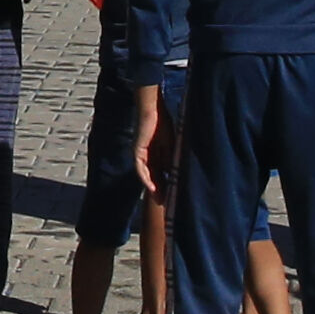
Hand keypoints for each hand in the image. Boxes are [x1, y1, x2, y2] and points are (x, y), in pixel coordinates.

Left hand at [126, 83, 164, 199]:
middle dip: (159, 190)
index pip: (160, 174)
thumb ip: (172, 159)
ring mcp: (140, 154)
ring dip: (153, 187)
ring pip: (146, 175)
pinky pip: (140, 168)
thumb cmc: (163, 123)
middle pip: (152, 177)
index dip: (166, 185)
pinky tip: (152, 187)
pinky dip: (146, 178)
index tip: (172, 197)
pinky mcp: (136, 151)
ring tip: (160, 200)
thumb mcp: (172, 146)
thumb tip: (178, 175)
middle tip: (166, 204)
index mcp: (155, 154)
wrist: (154, 109)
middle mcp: (146, 156)